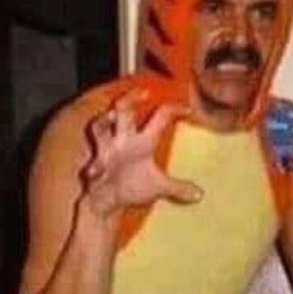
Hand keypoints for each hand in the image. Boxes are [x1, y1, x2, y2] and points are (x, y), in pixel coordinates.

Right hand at [83, 93, 202, 216]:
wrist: (107, 200)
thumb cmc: (131, 186)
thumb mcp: (159, 186)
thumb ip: (178, 188)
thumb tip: (199, 195)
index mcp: (143, 141)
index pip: (160, 117)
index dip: (173, 109)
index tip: (188, 109)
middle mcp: (124, 140)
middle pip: (124, 111)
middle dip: (130, 100)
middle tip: (141, 92)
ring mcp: (107, 151)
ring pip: (101, 128)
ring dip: (104, 122)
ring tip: (111, 116)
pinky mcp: (95, 167)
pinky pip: (93, 163)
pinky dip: (94, 167)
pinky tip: (93, 171)